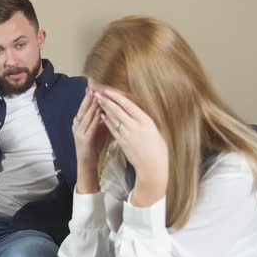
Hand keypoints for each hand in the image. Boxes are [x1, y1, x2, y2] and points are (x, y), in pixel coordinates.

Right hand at [73, 88, 107, 193]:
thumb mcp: (97, 129)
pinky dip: (95, 119)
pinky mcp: (83, 140)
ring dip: (91, 105)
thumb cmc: (94, 146)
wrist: (87, 164)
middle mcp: (77, 125)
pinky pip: (90, 127)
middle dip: (89, 97)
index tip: (93, 85)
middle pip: (83, 108)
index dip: (88, 95)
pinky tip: (100, 113)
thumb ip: (100, 118)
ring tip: (97, 95)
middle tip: (94, 86)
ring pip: (85, 116)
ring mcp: (79, 132)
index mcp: (79, 122)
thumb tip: (107, 106)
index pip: (84, 106)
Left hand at [95, 89, 167, 206]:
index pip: (129, 104)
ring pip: (113, 118)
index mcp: (146, 121)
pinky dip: (107, 121)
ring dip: (105, 109)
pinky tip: (102, 115)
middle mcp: (136, 126)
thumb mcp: (156, 130)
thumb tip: (139, 110)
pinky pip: (112, 129)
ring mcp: (128, 134)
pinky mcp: (122, 142)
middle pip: (118, 110)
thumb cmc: (158, 148)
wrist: (153, 166)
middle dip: (107, 100)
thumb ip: (146, 120)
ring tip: (98, 101)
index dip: (117, 96)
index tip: (109, 90)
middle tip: (98, 93)